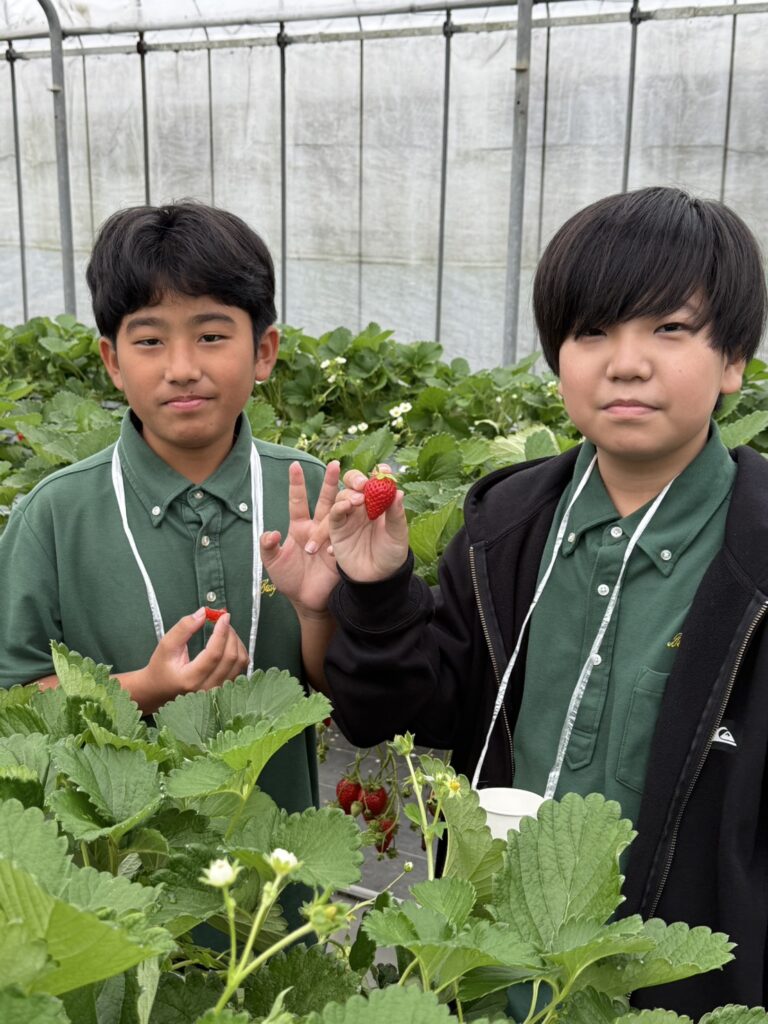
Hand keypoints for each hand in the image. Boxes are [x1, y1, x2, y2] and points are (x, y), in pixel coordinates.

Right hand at [143, 607, 248, 704]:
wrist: (161, 690)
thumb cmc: (162, 667)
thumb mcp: (166, 645)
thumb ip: (184, 628)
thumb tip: (203, 613)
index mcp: (190, 679)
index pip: (214, 654)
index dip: (221, 632)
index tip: (223, 616)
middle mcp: (207, 688)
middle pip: (231, 657)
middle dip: (230, 634)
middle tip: (223, 621)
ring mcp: (218, 690)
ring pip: (240, 662)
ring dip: (236, 641)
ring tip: (225, 630)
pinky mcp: (225, 688)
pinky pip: (242, 667)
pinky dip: (239, 651)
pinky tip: (229, 643)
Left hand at [259, 460, 340, 614]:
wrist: (306, 601)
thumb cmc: (288, 579)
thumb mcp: (272, 563)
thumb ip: (268, 547)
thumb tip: (271, 533)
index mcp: (299, 526)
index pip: (298, 500)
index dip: (296, 483)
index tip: (294, 465)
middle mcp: (317, 527)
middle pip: (324, 500)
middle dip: (329, 482)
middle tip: (334, 464)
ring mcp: (332, 537)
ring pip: (340, 514)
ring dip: (346, 501)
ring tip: (355, 490)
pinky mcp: (342, 550)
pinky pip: (347, 537)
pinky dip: (350, 528)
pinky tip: (356, 518)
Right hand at [328, 464, 408, 581]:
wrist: (377, 578)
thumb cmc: (391, 553)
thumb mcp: (398, 534)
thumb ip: (396, 514)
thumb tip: (399, 492)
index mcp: (379, 502)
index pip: (377, 482)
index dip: (379, 474)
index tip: (384, 471)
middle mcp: (362, 505)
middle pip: (354, 482)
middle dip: (356, 478)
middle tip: (362, 483)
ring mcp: (348, 515)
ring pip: (342, 496)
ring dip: (348, 495)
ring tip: (356, 502)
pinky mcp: (336, 528)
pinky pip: (334, 515)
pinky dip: (338, 510)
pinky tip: (345, 508)